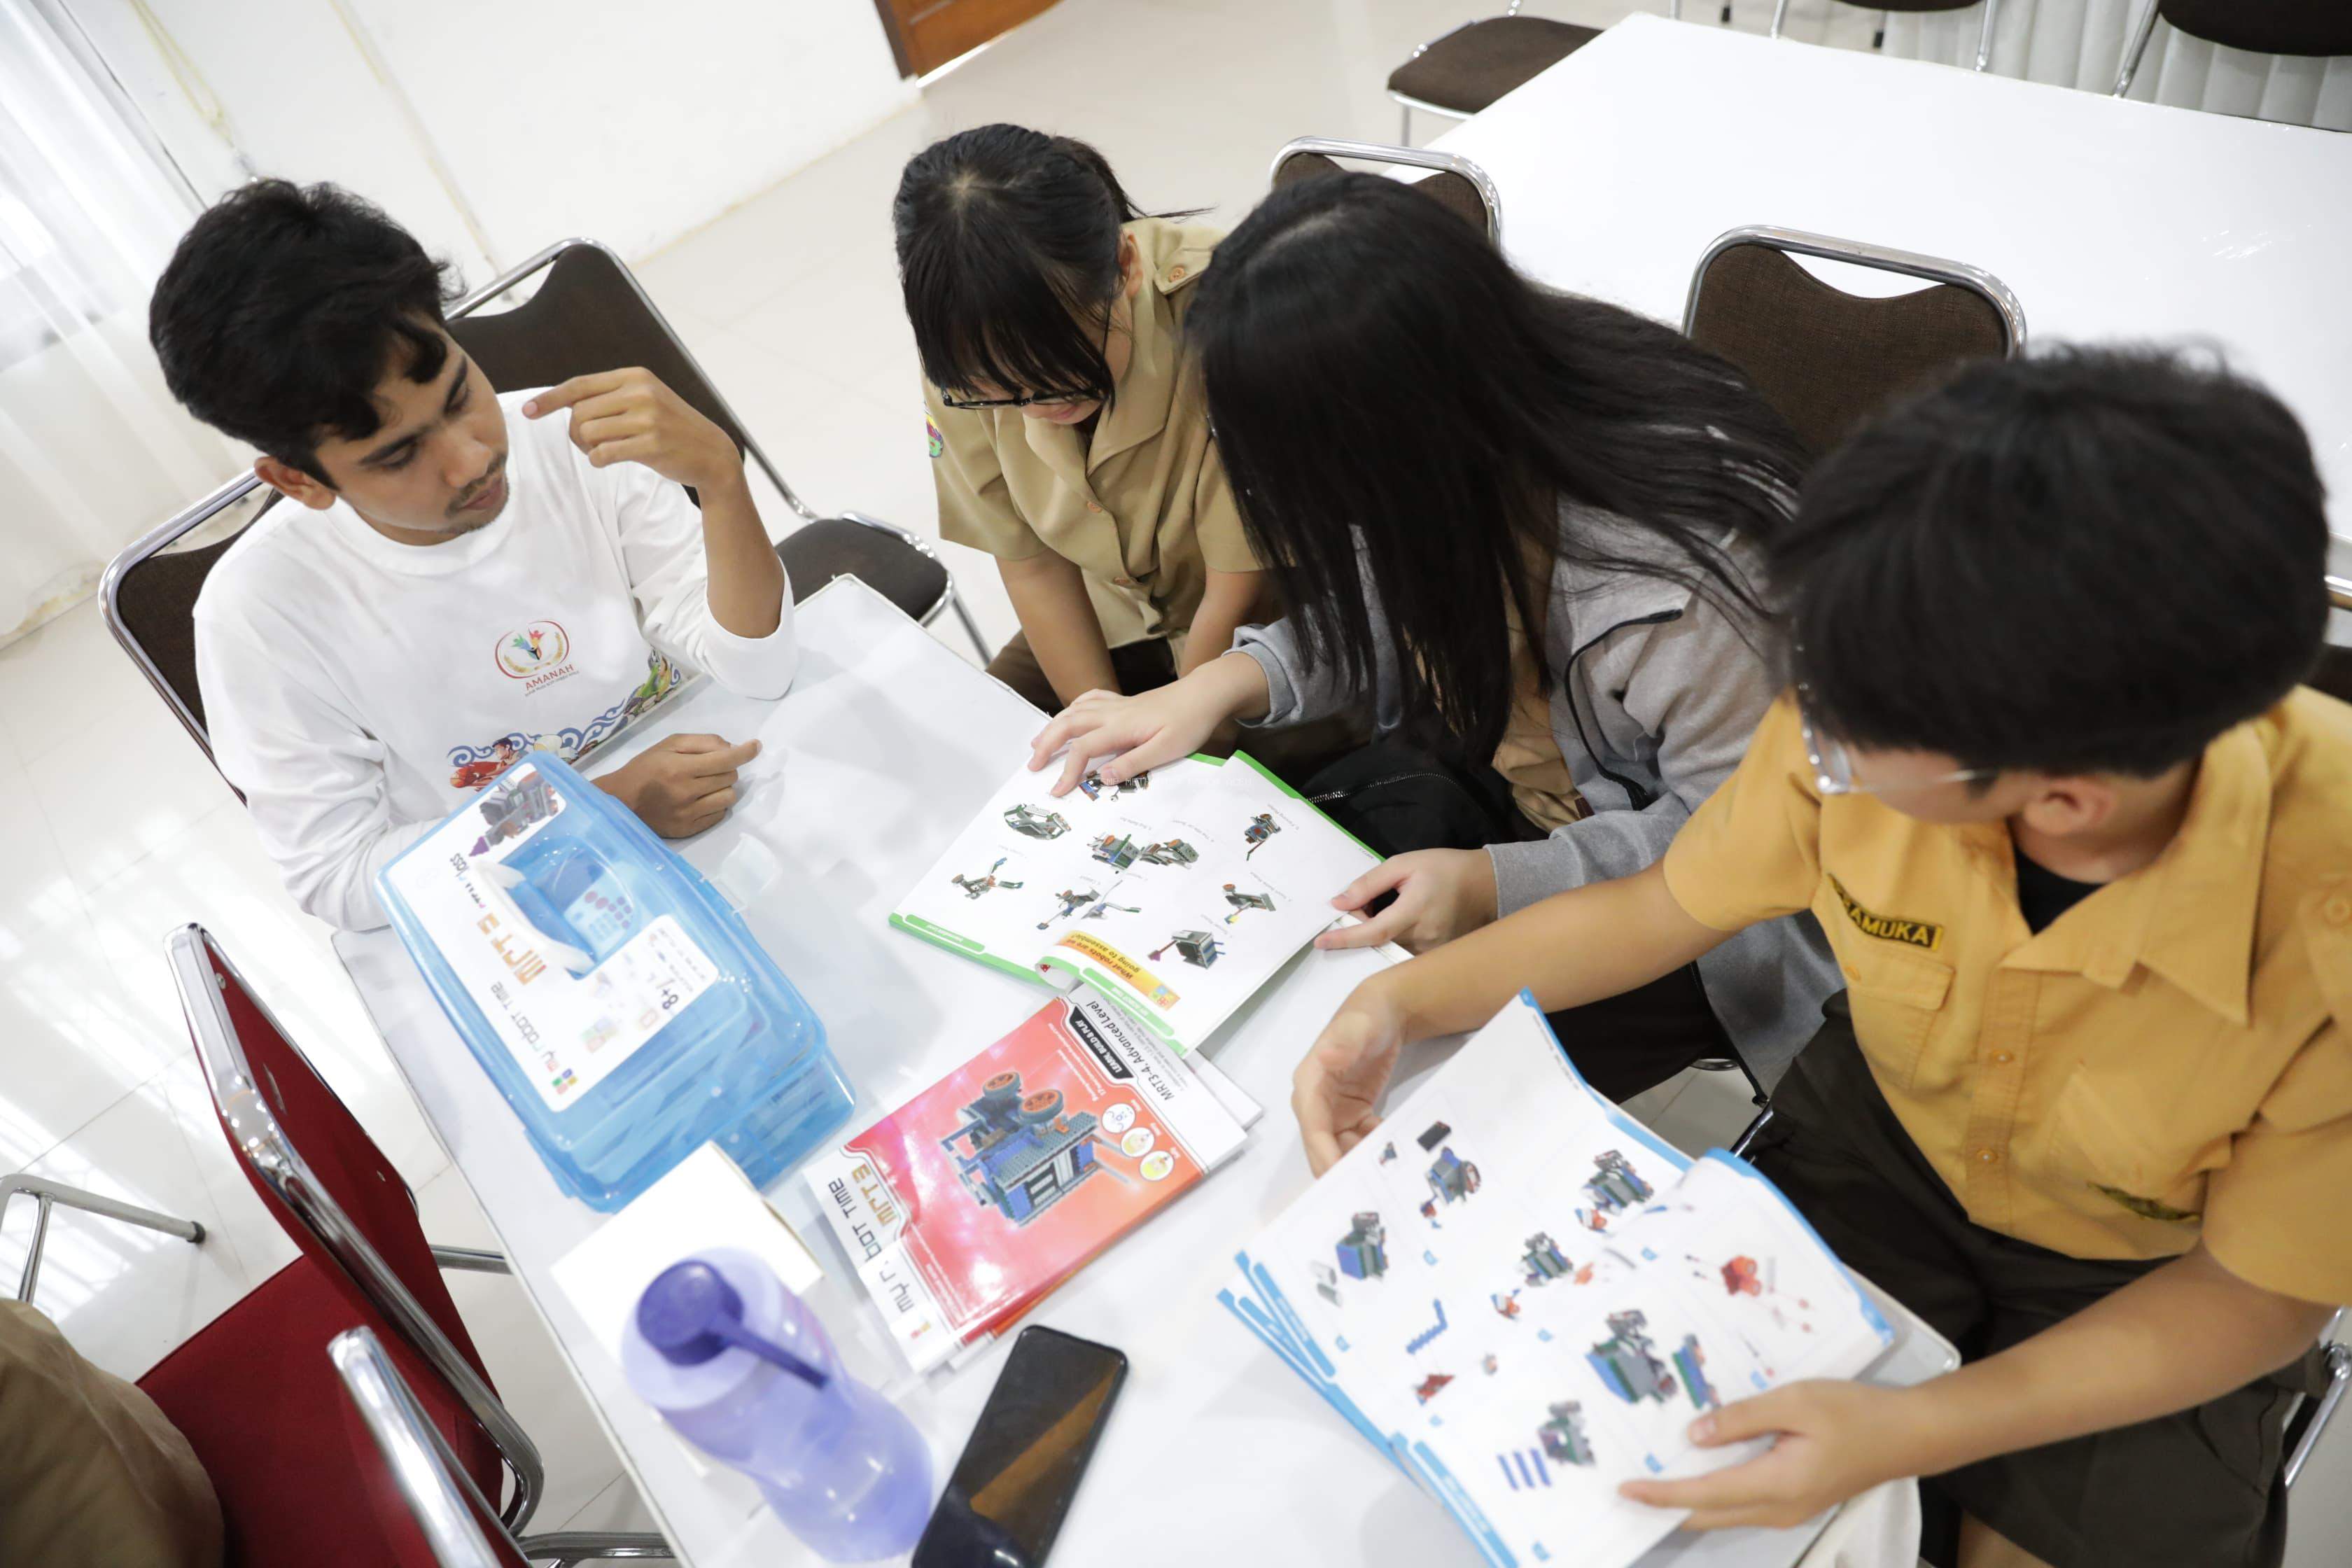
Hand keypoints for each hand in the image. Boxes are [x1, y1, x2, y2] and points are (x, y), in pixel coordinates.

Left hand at [524, 369, 739, 492]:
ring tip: (604, 451)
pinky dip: (598, 460)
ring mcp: (647, 418)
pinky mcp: (651, 445)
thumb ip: (612, 397)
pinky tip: (608, 461)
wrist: (712, 453)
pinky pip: (603, 454)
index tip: (527, 411)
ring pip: (588, 433)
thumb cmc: (671, 428)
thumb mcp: (646, 399)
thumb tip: (565, 404)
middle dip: (576, 432)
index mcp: (635, 376)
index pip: (580, 385)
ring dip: (587, 448)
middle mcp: (640, 392)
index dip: (550, 398)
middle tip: (590, 443)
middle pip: (579, 412)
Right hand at [597, 733, 758, 837]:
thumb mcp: (668, 745)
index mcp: (680, 768)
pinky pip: (719, 815)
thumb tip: (731, 748)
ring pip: (729, 797)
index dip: (745, 752)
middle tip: (708, 768)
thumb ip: (702, 742)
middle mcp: (687, 792)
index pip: (725, 759)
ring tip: (705, 785)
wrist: (621, 801)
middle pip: (730, 777)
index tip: (756, 746)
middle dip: (725, 768)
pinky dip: (716, 805)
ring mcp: (689, 814)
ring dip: (723, 788)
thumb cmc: (645, 768)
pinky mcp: (689, 829)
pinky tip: (701, 800)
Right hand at [1026, 654, 1268, 795]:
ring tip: (1038, 744)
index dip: (1067, 771)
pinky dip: (1073, 707)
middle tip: (1033, 766)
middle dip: (1046, 744)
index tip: (1057, 791)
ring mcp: (1118, 704)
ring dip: (1053, 726)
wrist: (1205, 694)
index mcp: (1121, 727)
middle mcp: (1113, 712)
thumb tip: (1103, 778)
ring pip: (1074, 710)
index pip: (1083, 749)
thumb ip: (1134, 763)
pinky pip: (1090, 699)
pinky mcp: (1125, 701)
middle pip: (1068, 725)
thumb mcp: (1167, 750)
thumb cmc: (1190, 723)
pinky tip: (1069, 715)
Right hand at [1292, 980, 1409, 1175]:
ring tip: (1383, 1175)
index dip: (1322, 1150)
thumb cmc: (1366, 1016)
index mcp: (1310, 1080)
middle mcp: (1316, 1100)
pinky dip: (1372, 1148)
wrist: (1384, 1012)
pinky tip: (1391, 1149)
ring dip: (1357, 1161)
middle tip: (1363, 1189)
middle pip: (1321, 1143)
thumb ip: (1345, 1041)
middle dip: (1337, 1167)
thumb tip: (1326, 1059)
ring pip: (1339, 1147)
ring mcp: (1333, 1109)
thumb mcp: (1358, 1025)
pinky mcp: (1351, 1113)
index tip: (1338, 1175)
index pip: (1312, 1123)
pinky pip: (1357, 1140)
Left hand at [1317, 849, 1498, 953]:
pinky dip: (1392, 941)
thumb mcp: (1404, 864)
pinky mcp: (1438, 957)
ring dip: (1376, 935)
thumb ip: (1369, 884)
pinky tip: (1395, 922)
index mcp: (1415, 910)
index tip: (1322, 941)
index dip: (1346, 938)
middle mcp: (1425, 937)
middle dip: (1359, 930)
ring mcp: (1433, 951)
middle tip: (1356, 910)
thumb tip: (1339, 903)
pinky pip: (1406, 955)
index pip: (1374, 932)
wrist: (1486, 884)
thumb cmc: (1444, 869)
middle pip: (1379, 943)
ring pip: (1391, 950)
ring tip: (1381, 910)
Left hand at [1617, 1381, 1929, 1531]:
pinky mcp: (1797, 1501)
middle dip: (1668, 1506)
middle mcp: (1779, 1508)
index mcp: (1776, 1484)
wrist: (1906, 1434)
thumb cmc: (1852, 1412)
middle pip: (1710, 1515)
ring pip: (1727, 1514)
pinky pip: (1744, 1505)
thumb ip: (1742, 1418)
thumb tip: (1695, 1435)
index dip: (1663, 1493)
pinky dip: (1715, 1495)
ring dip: (1690, 1502)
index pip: (1705, 1494)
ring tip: (1655, 1478)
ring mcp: (1790, 1510)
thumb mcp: (1795, 1402)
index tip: (1626, 1489)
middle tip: (1629, 1488)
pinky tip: (1700, 1470)